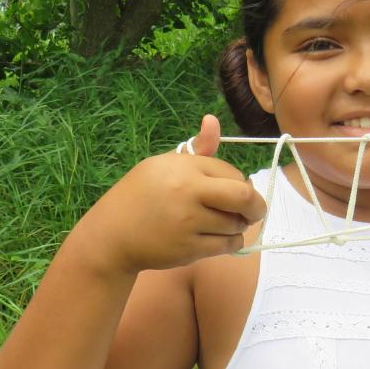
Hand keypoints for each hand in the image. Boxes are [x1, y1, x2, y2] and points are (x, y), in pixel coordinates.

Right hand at [77, 114, 266, 272]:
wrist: (112, 234)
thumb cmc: (140, 195)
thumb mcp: (164, 165)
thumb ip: (197, 149)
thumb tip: (213, 119)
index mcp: (183, 167)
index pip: (231, 172)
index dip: (239, 182)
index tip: (235, 190)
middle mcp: (188, 192)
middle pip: (244, 196)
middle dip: (257, 205)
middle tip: (256, 211)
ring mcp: (189, 222)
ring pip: (237, 224)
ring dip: (239, 225)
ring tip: (227, 223)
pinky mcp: (190, 248)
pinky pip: (228, 245)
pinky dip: (232, 242)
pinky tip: (221, 237)